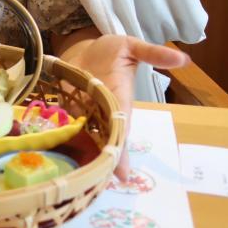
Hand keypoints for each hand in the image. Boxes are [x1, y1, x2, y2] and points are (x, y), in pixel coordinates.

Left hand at [56, 29, 188, 178]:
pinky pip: (58, 121)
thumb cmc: (112, 50)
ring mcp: (80, 109)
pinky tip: (46, 148)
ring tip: (66, 173)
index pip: (121, 129)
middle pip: (99, 140)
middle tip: (89, 182)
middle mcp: (100, 110)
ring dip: (74, 150)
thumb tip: (182, 58)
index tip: (122, 176)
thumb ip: (152, 53)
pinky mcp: (62, 103)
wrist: (85, 44)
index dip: (122, 151)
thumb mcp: (132, 47)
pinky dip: (53, 133)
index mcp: (118, 101)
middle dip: (96, 159)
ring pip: (79, 135)